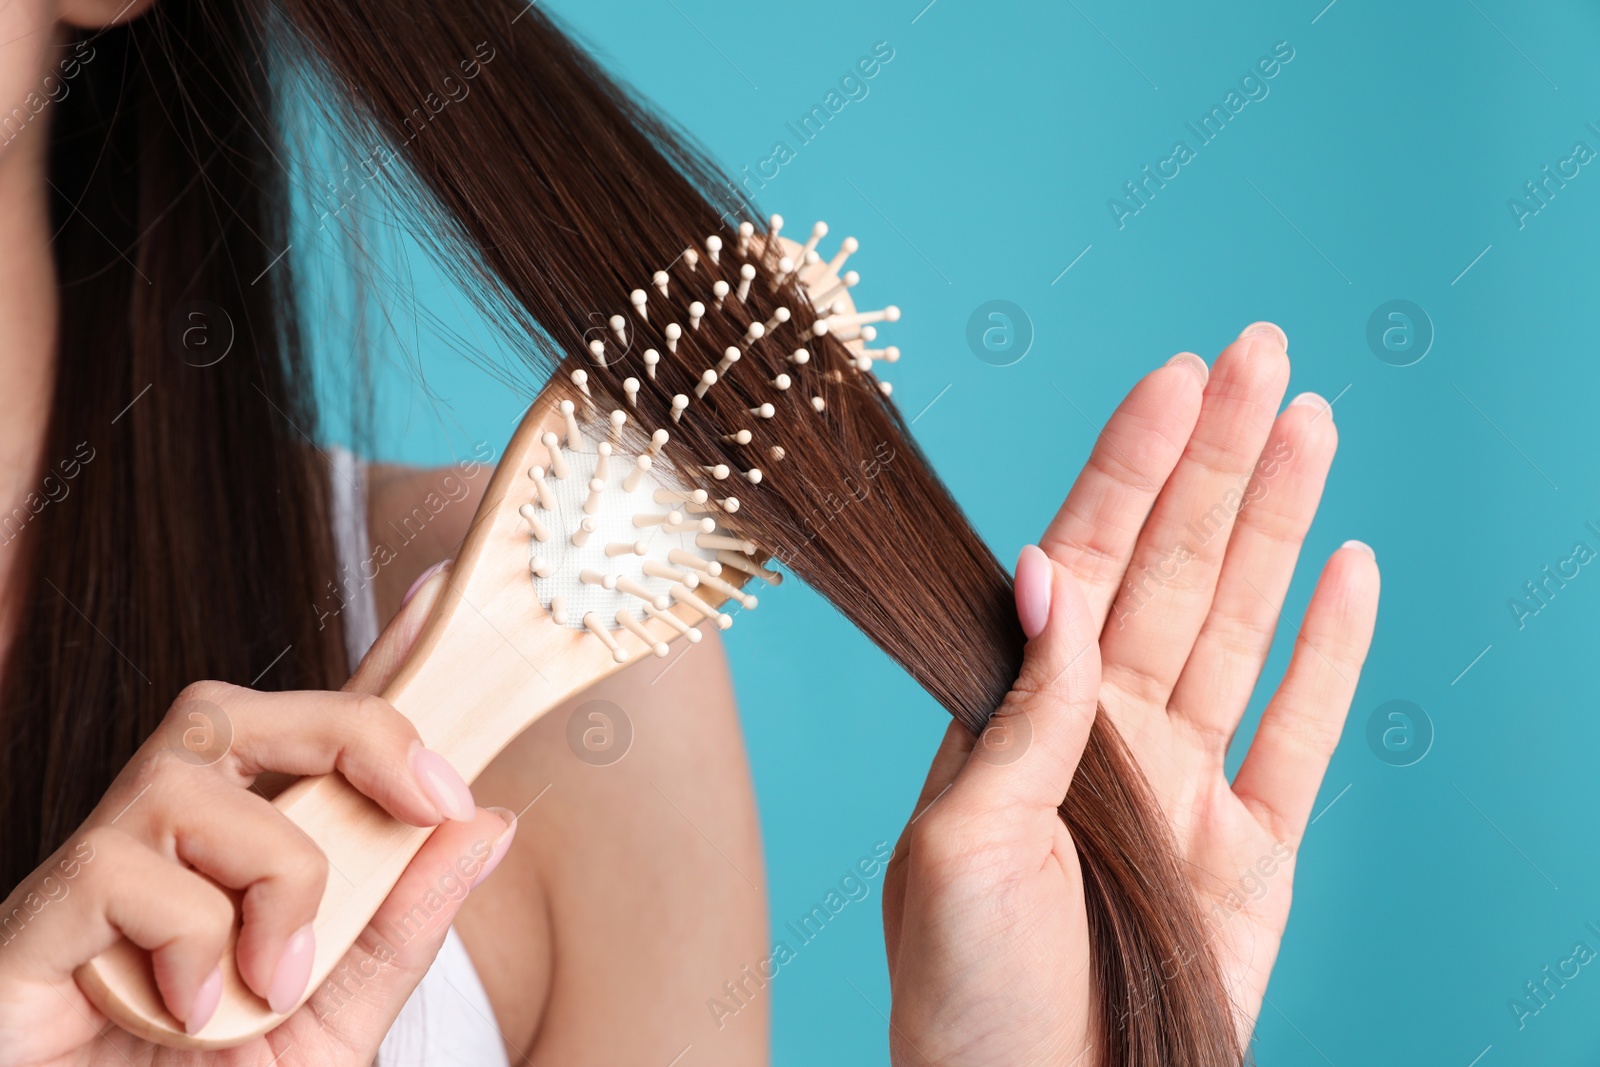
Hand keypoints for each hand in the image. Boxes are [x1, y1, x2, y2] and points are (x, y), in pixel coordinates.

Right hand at [0, 562, 516, 1065]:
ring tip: (274, 982)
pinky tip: (186, 1017)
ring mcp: (95, 875)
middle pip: (236, 710)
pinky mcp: (37, 920)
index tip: (443, 592)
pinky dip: (191, 942)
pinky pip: (121, 867)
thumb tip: (486, 826)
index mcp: (242, 861)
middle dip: (355, 732)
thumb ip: (402, 929)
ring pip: (189, 776)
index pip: (309, 736)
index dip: (376, 660)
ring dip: (275, 875)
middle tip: (431, 803)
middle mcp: (165, 847)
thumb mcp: (337, 1022)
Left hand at [883, 323, 1379, 1062]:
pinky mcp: (1253, 850)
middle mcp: (1107, 730)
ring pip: (1243, 623)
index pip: (1087, 559)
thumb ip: (1018, 711)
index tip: (1173, 377)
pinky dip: (1330, 652)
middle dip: (1216, 458)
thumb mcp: (960, 845)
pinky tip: (1346, 567)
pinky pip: (1301, 732)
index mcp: (1022, 717)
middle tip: (1261, 354)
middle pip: (1176, 565)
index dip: (1130, 466)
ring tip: (1308, 422)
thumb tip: (1046, 574)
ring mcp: (1184, 782)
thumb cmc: (968, 994)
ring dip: (1276, 521)